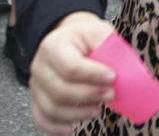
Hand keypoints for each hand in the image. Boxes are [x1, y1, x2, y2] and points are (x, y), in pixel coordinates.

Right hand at [31, 12, 116, 134]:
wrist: (67, 39)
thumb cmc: (85, 38)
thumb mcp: (98, 31)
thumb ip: (109, 48)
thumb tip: (122, 73)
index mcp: (54, 46)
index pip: (71, 67)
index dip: (93, 76)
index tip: (112, 77)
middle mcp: (40, 66)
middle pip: (60, 90)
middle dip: (89, 96)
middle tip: (111, 95)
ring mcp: (36, 85)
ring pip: (52, 108)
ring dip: (78, 114)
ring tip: (97, 110)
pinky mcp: (36, 99)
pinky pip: (41, 118)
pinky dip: (55, 128)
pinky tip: (70, 129)